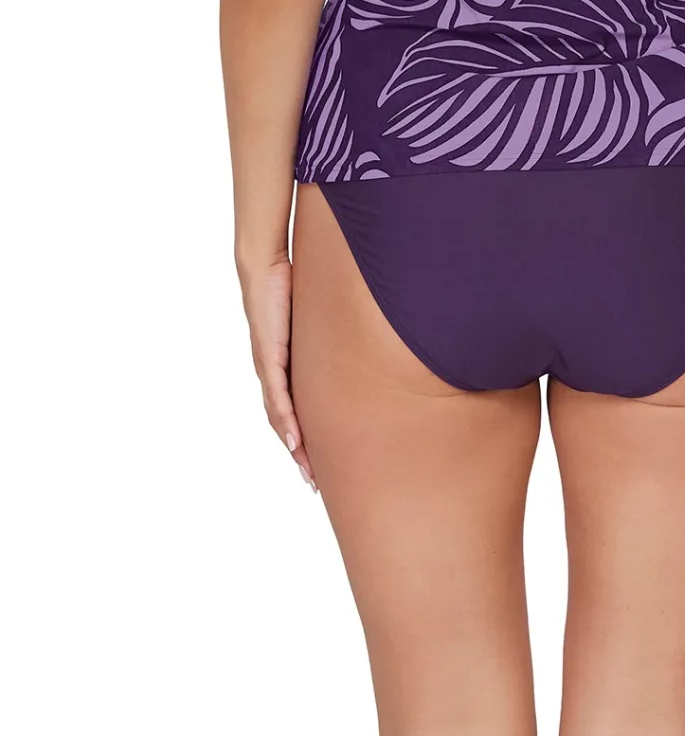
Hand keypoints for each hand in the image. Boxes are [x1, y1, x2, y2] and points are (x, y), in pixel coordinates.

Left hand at [238, 255, 318, 492]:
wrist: (263, 266)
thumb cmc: (290, 284)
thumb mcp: (316, 317)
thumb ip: (330, 332)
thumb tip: (358, 334)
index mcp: (284, 365)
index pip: (293, 410)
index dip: (304, 438)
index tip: (317, 462)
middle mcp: (272, 372)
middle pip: (285, 424)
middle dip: (300, 455)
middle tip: (314, 483)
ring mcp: (268, 367)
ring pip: (280, 419)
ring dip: (294, 448)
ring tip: (307, 472)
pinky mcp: (268, 357)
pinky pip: (278, 398)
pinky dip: (286, 422)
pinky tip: (295, 442)